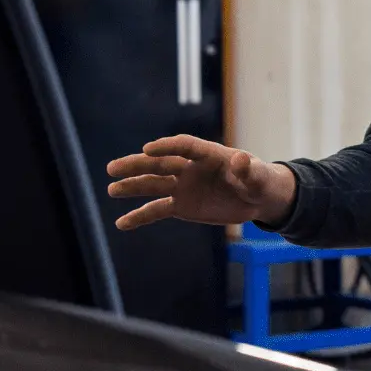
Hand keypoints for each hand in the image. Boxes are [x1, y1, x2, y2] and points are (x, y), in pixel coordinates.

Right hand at [105, 135, 296, 231]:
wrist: (257, 198)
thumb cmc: (259, 181)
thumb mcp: (258, 177)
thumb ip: (249, 169)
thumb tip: (241, 159)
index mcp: (209, 154)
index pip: (184, 146)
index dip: (167, 147)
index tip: (148, 148)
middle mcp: (191, 168)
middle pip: (160, 163)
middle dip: (137, 165)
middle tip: (113, 168)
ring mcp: (183, 186)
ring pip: (154, 184)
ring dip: (132, 186)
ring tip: (111, 189)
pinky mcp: (182, 205)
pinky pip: (157, 210)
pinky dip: (140, 216)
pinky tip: (121, 223)